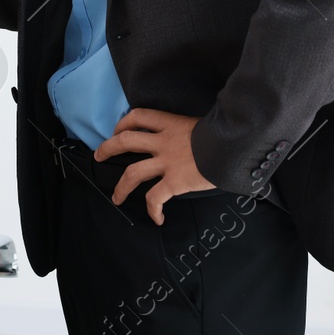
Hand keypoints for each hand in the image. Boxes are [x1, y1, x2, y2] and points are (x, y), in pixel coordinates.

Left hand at [94, 108, 214, 224]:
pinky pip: (154, 198)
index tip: (117, 130)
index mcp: (170, 124)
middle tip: (99, 156)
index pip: (138, 116)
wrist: (235, 146)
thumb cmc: (225, 135)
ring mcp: (166, 162)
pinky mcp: (173, 182)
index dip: (123, 123)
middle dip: (107, 148)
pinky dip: (153, 210)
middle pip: (125, 141)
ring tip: (116, 197)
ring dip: (121, 187)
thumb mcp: (203, 125)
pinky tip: (156, 218)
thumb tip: (193, 139)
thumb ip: (190, 132)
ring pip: (132, 173)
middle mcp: (163, 142)